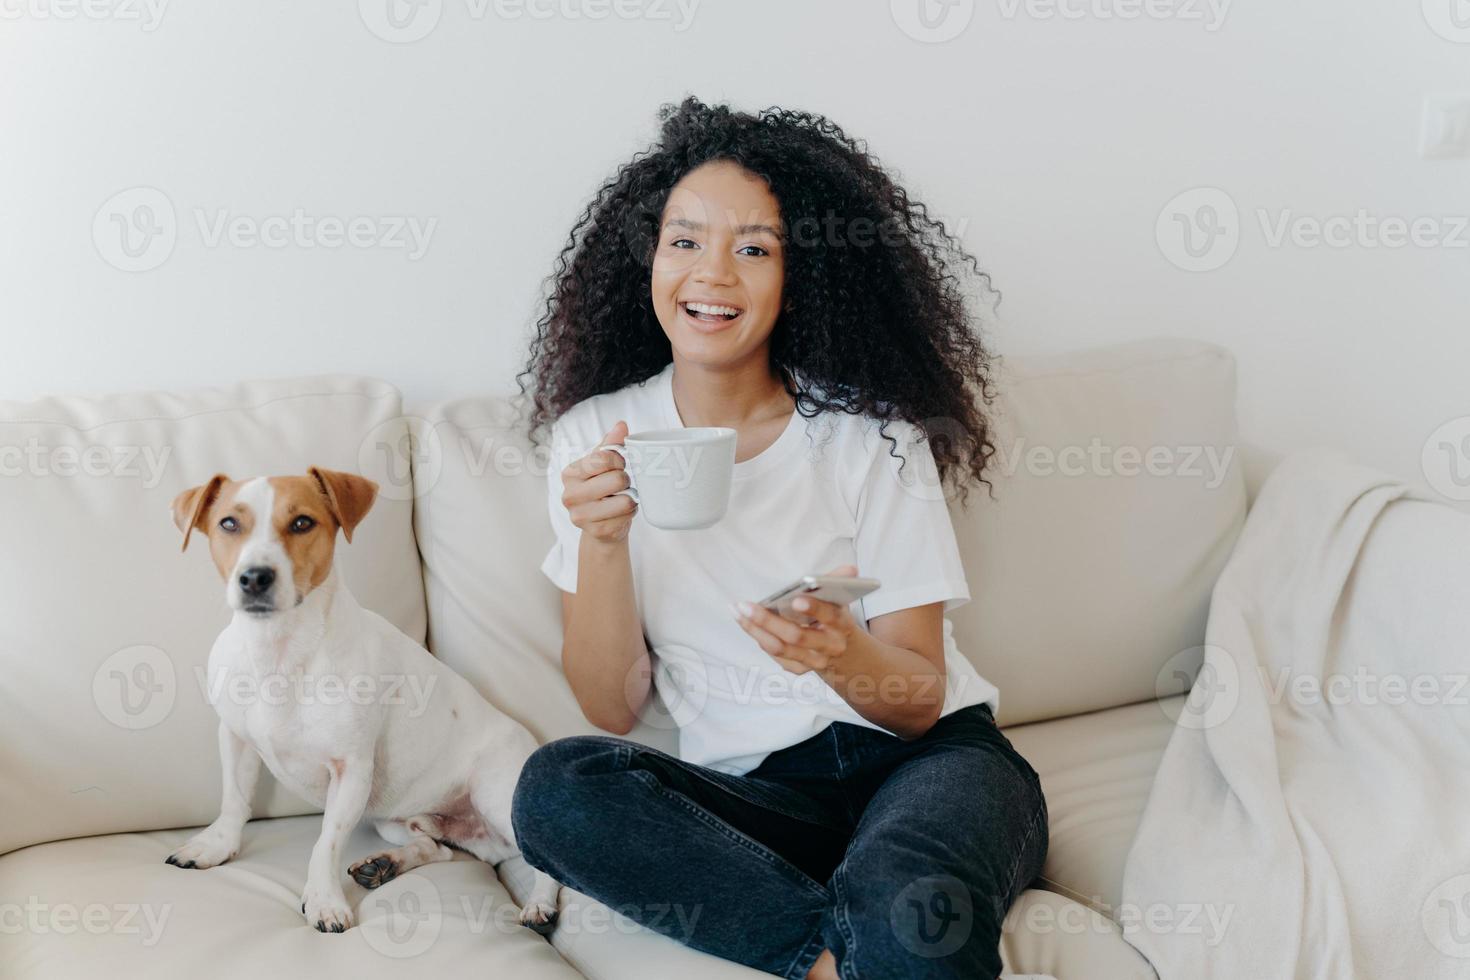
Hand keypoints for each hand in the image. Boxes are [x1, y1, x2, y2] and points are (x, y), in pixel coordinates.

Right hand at [561, 420, 637, 544]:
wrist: (601, 526)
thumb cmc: (602, 490)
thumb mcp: (603, 465)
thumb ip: (610, 444)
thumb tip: (621, 425)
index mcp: (570, 473)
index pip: (603, 458)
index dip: (619, 459)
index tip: (619, 464)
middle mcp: (570, 495)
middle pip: (617, 479)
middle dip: (626, 480)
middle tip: (622, 484)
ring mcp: (580, 516)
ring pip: (624, 500)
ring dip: (630, 498)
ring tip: (622, 497)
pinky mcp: (595, 531)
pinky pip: (627, 516)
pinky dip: (630, 512)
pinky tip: (621, 512)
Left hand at [732, 565, 860, 673]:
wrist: (848, 658)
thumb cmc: (838, 622)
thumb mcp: (842, 603)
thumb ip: (841, 583)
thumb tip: (849, 570)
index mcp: (842, 626)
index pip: (830, 616)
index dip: (814, 609)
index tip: (796, 600)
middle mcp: (829, 647)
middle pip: (796, 636)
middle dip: (768, 621)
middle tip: (745, 605)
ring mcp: (814, 662)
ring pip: (780, 648)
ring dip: (755, 630)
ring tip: (737, 611)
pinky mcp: (799, 669)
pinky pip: (775, 654)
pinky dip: (758, 637)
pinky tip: (745, 622)